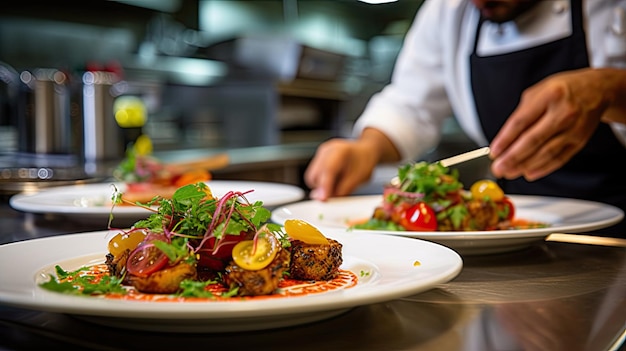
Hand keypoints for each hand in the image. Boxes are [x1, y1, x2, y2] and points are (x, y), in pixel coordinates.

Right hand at [304, 128, 399, 200]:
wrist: (364, 153)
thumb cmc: (364, 162)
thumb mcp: (358, 178)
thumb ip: (343, 189)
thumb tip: (329, 198)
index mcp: (340, 150)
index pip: (328, 169)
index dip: (324, 186)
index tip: (324, 199)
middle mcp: (327, 150)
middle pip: (315, 173)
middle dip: (321, 189)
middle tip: (332, 197)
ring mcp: (321, 154)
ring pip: (312, 176)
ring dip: (320, 187)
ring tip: (336, 187)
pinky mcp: (318, 159)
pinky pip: (314, 174)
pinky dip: (321, 183)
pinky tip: (333, 182)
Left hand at [489, 68, 625, 180]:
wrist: (597, 90)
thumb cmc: (562, 90)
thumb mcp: (538, 92)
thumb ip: (521, 114)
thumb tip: (505, 140)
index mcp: (549, 96)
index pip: (521, 121)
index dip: (505, 139)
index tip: (494, 151)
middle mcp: (563, 112)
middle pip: (533, 140)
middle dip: (512, 157)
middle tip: (498, 167)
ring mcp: (574, 129)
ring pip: (546, 153)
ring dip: (524, 165)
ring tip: (509, 172)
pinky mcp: (580, 141)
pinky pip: (559, 158)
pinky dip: (542, 168)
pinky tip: (528, 172)